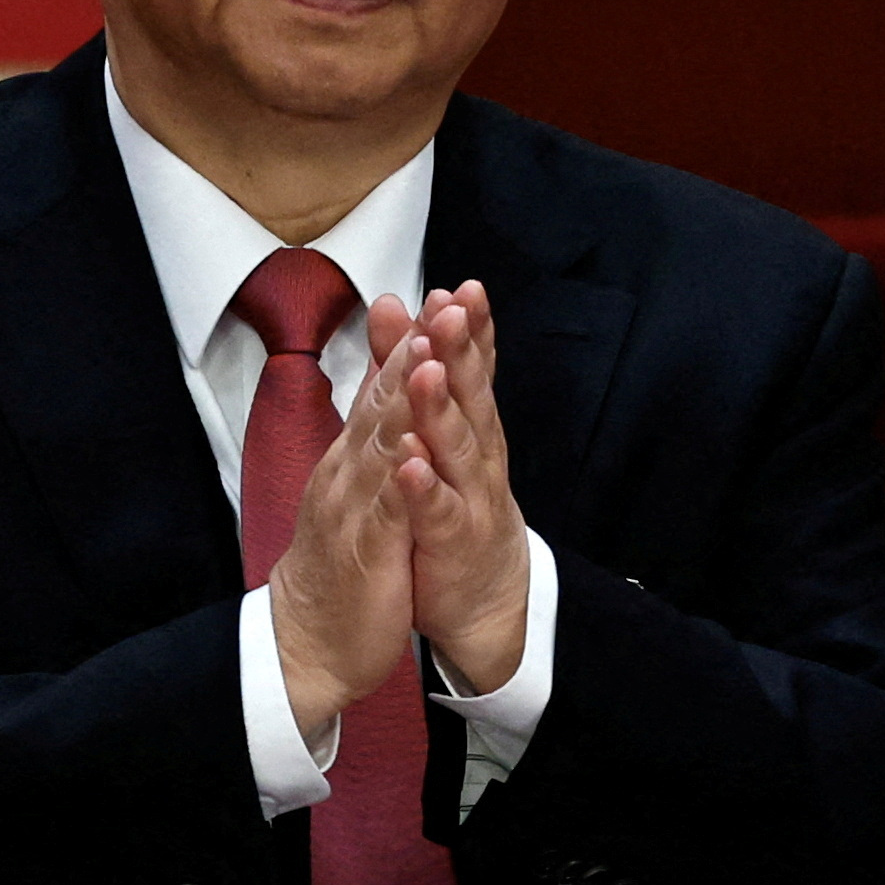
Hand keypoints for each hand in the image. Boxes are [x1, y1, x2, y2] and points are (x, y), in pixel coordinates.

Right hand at [267, 306, 431, 741]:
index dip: (412, 342)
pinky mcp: (364, 551)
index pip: (383, 388)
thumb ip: (367, 435)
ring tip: (426, 356)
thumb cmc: (338, 562)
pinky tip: (414, 451)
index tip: (441, 297)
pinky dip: (399, 479)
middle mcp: (348, 472)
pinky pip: (384, 511)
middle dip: (413, 351)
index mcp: (352, 457)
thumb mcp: (355, 488)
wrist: (307, 640)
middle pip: (381, 402)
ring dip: (403, 400)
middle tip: (442, 304)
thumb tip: (383, 383)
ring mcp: (353, 508)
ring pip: (380, 445)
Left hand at [393, 281, 529, 693]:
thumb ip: (418, 367)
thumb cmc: (457, 502)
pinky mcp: (452, 542)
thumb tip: (400, 305)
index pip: (470, 367)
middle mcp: (477, 455)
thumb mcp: (439, 431)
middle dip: (461, 351)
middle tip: (451, 308)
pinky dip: (423, 486)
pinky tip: (409, 462)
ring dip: (441, 408)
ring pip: (456, 448)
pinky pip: (436, 512)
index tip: (461, 287)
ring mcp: (469, 499)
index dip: (468, 329)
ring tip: (427, 370)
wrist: (484, 597)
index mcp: (471, 425)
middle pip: (470, 396)